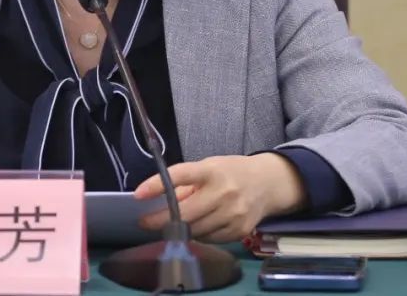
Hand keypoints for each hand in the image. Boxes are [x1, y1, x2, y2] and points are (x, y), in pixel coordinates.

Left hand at [134, 153, 306, 242]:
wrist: (268, 183)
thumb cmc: (231, 172)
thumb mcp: (209, 167)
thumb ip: (186, 182)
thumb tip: (158, 200)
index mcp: (212, 171)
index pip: (180, 175)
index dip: (157, 185)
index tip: (138, 194)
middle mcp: (224, 192)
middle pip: (185, 213)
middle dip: (160, 220)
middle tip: (145, 222)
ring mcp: (234, 213)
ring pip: (195, 230)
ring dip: (179, 229)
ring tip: (170, 224)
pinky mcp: (240, 230)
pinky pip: (210, 239)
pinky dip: (199, 235)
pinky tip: (197, 227)